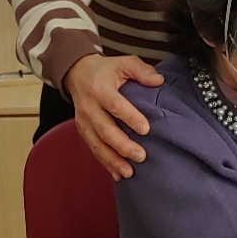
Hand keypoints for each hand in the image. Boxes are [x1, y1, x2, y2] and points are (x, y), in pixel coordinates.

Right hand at [64, 54, 165, 180]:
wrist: (78, 74)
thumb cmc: (107, 70)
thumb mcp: (124, 62)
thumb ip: (141, 70)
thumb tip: (158, 81)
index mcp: (100, 88)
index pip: (115, 105)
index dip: (130, 117)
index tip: (146, 129)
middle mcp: (89, 107)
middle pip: (105, 129)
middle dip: (123, 145)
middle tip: (141, 156)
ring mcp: (83, 121)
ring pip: (97, 144)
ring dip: (113, 160)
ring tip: (129, 172)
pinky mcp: (82, 131)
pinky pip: (93, 149)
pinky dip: (105, 163)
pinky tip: (117, 174)